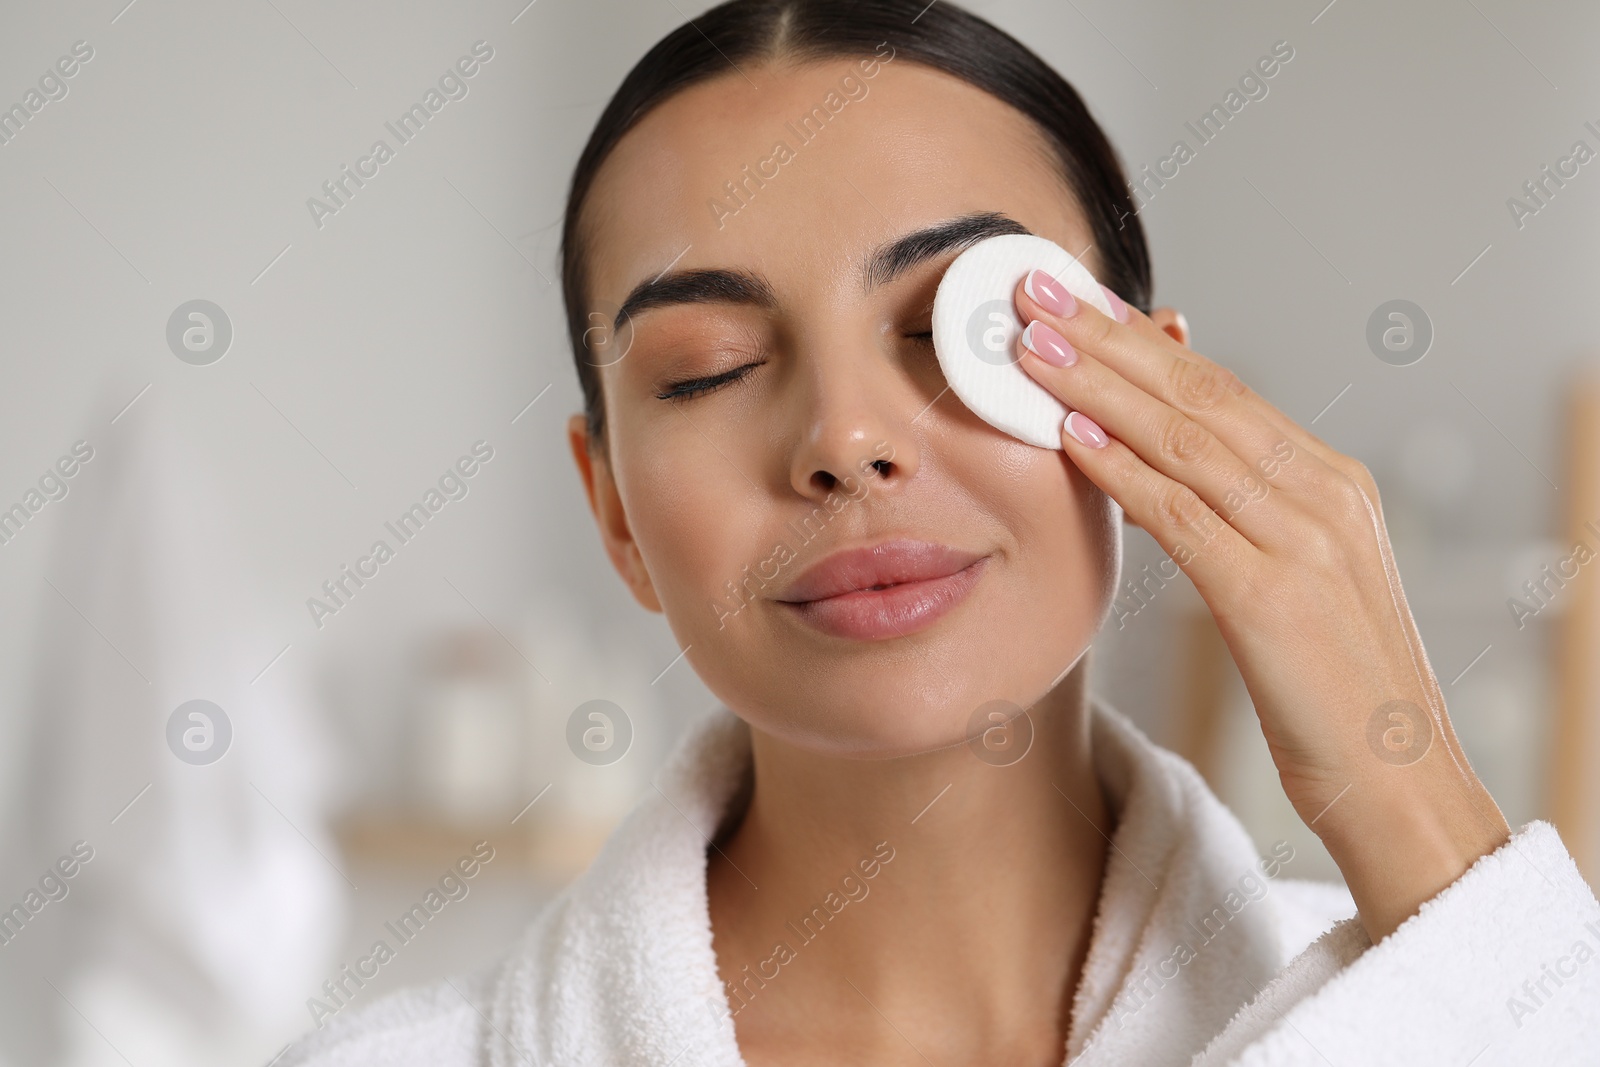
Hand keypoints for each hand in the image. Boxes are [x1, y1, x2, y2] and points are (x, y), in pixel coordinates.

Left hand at [1010, 270, 1510, 941]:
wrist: (1402, 783)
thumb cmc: (1333, 689)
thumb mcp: (1294, 578)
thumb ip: (1240, 512)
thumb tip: (1155, 456)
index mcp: (1331, 480)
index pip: (1221, 387)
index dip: (1142, 337)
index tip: (1079, 299)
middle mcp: (1323, 492)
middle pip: (1199, 392)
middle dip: (1110, 335)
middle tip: (1038, 287)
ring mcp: (1304, 539)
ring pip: (1185, 438)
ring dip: (1099, 384)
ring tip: (1031, 344)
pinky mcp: (1272, 596)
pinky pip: (1182, 515)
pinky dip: (1123, 470)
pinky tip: (1071, 436)